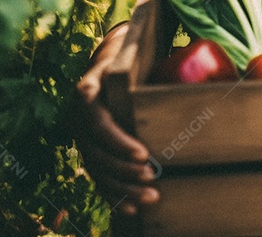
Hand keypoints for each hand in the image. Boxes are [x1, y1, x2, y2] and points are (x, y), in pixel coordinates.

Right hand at [75, 24, 159, 215]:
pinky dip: (113, 195)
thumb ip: (147, 59)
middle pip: (97, 150)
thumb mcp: (131, 51)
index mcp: (89, 90)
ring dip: (122, 187)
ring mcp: (80, 135)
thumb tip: (182, 56)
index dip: (119, 141)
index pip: (99, 121)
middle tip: (153, 176)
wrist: (105, 59)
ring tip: (151, 197)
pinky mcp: (88, 149)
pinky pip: (97, 177)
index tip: (143, 153)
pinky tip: (131, 210)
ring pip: (97, 167)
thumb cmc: (127, 55)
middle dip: (124, 168)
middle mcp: (79, 116)